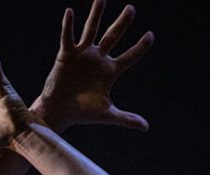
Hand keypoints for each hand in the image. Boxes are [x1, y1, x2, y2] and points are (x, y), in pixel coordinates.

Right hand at [32, 0, 154, 131]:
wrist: (59, 112)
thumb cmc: (82, 112)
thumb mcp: (107, 114)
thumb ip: (127, 118)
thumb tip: (146, 127)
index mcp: (110, 71)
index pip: (130, 56)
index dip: (140, 47)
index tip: (151, 36)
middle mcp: (98, 59)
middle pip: (113, 36)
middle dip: (122, 23)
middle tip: (131, 9)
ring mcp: (83, 55)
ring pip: (91, 31)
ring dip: (96, 15)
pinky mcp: (66, 55)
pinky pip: (68, 37)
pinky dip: (68, 25)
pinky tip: (70, 12)